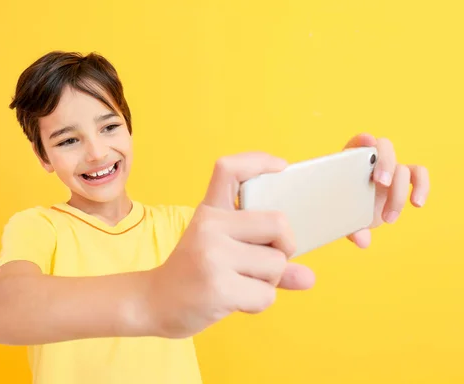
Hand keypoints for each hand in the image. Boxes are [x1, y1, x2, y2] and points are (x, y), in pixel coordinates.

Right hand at [147, 152, 314, 338]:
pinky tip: (235, 300)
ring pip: (277, 263)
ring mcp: (213, 255)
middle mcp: (210, 225)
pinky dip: (259, 302)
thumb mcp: (220, 251)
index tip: (282, 168)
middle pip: (279, 223)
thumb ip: (265, 257)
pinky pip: (266, 294)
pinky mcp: (219, 287)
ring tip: (241, 283)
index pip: (230, 169)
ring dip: (269, 281)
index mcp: (210, 211)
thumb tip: (309, 278)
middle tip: (266, 260)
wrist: (154, 303)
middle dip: (285, 248)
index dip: (259, 161)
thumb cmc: (194, 274)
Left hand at [343, 133, 429, 247]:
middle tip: (381, 183)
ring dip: (398, 193)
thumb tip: (362, 240)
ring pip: (402, 169)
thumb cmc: (344, 211)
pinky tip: (417, 204)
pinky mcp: (403, 180)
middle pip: (384, 147)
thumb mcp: (344, 219)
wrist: (355, 215)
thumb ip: (351, 228)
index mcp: (351, 161)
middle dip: (385, 162)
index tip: (368, 144)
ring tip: (388, 218)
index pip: (357, 142)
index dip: (362, 141)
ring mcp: (389, 169)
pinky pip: (419, 174)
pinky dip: (422, 186)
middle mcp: (372, 161)